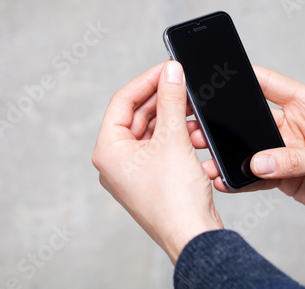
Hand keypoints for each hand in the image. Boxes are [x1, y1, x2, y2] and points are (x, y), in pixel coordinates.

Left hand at [92, 61, 222, 262]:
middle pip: (138, 114)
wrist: (194, 237)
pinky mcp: (152, 177)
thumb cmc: (175, 200)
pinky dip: (178, 136)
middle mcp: (116, 160)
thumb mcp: (173, 140)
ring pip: (152, 130)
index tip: (168, 68)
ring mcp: (134, 170)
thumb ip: (172, 101)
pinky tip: (195, 133)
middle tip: (183, 83)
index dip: (146, 80)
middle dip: (163, 99)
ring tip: (193, 111)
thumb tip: (171, 72)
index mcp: (109, 150)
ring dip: (174, 118)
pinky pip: (162, 146)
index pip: (123, 101)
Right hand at [194, 66, 304, 240]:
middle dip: (226, 124)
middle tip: (200, 128)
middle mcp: (295, 126)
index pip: (272, 85)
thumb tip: (259, 162)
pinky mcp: (285, 177)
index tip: (218, 76)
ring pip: (250, 149)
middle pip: (252, 119)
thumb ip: (296, 159)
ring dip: (228, 153)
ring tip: (207, 159)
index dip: (246, 78)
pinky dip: (241, 179)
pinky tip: (225, 180)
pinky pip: (257, 176)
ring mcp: (287, 152)